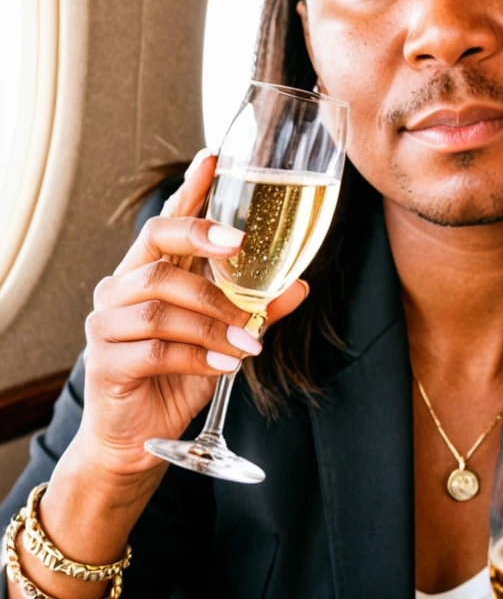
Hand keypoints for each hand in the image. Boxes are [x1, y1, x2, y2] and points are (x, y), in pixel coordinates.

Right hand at [73, 151, 309, 480]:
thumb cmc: (178, 377)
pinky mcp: (106, 363)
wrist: (139, 439)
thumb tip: (300, 284)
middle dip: (200, 239)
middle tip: (240, 245)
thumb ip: (256, 310)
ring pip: (160, 301)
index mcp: (148, 272)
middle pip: (155, 244)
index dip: (189, 190)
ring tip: (249, 341)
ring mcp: (107, 324)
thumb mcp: (225, 338)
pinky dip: (198, 354)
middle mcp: (120, 288)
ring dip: (213, 318)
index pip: (167, 221)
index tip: (211, 159)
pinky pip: (155, 348)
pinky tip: (226, 363)